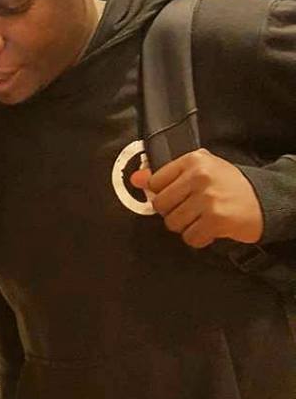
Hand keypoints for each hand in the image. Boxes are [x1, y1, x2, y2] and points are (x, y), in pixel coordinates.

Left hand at [131, 148, 263, 248]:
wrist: (264, 199)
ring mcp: (207, 198)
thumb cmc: (228, 184)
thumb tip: (135, 179)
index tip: (176, 197)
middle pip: (160, 205)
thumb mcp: (199, 170)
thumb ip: (165, 174)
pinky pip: (190, 237)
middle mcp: (199, 176)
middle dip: (172, 212)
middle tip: (190, 210)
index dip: (162, 194)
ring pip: (172, 223)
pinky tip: (209, 230)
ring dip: (185, 226)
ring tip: (201, 219)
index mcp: (193, 160)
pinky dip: (198, 238)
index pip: (155, 181)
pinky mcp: (216, 220)